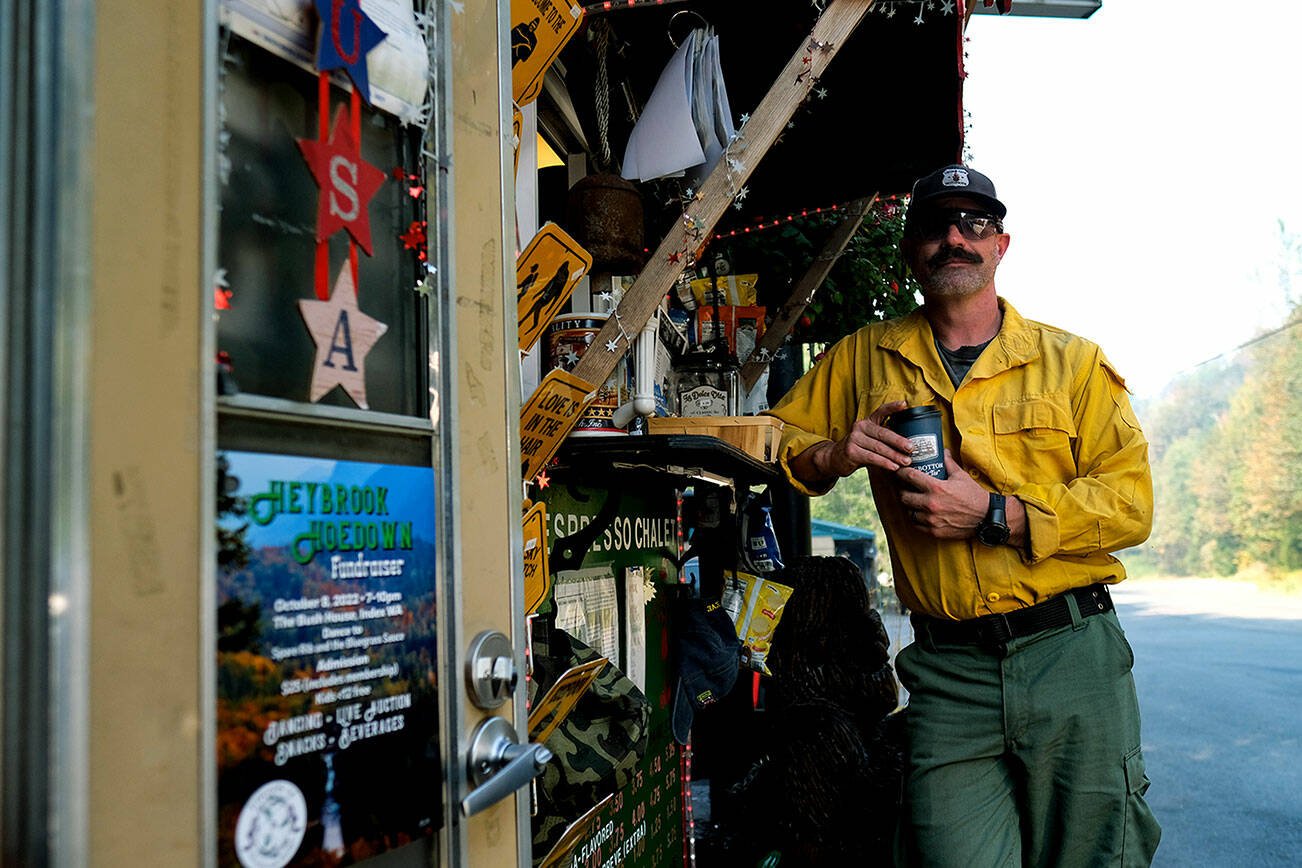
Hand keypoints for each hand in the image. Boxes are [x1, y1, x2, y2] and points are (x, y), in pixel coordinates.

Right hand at [794, 400, 916, 481]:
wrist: (835, 458)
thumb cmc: (858, 449)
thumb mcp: (869, 440)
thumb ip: (883, 439)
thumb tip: (908, 446)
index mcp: (867, 422)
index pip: (880, 411)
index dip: (892, 407)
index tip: (904, 405)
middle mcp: (860, 427)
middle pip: (883, 433)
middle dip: (899, 441)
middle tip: (912, 448)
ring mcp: (854, 438)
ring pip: (878, 447)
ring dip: (894, 455)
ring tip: (906, 461)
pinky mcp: (851, 451)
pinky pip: (871, 457)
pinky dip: (884, 463)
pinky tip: (893, 467)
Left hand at [897, 451, 989, 538]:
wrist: (986, 517)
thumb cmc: (974, 495)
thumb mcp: (961, 476)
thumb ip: (949, 463)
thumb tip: (943, 451)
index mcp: (936, 488)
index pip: (909, 477)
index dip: (901, 472)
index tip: (900, 471)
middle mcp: (931, 504)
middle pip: (904, 496)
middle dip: (903, 491)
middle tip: (907, 489)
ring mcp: (931, 519)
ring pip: (909, 512)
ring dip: (910, 506)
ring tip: (915, 502)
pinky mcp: (934, 531)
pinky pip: (917, 524)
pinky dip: (917, 519)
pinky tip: (921, 514)